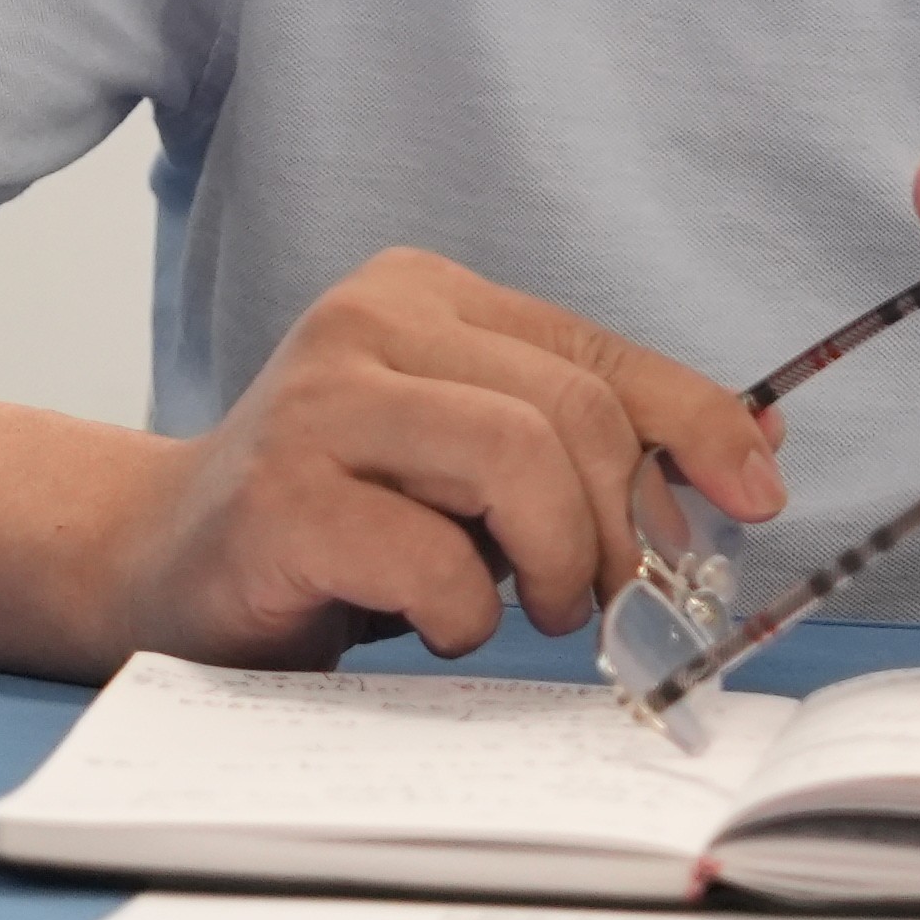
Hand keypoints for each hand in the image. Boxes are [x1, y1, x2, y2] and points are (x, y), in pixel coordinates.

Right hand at [107, 247, 780, 671]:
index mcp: (424, 297)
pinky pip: (435, 560)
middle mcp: (368, 324)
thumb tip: (755, 446)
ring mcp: (317, 405)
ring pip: (518, 460)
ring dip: (554, 562)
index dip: (695, 425)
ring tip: (527, 610)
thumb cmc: (339, 522)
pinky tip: (435, 623)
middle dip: (618, 525)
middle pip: (573, 410)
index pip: (596, 350)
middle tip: (601, 600)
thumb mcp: (470, 464)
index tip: (759, 492)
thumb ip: (585, 442)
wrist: (160, 566)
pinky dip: (465, 613)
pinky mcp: (282, 500)